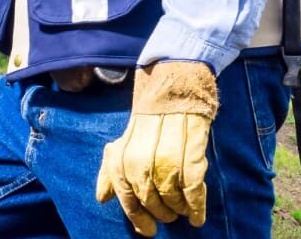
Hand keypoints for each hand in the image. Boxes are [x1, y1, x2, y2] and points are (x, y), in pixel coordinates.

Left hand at [95, 61, 218, 235]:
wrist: (175, 78)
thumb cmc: (149, 113)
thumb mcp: (125, 139)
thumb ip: (111, 168)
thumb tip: (103, 197)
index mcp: (123, 153)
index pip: (126, 194)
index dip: (138, 216)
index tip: (148, 230)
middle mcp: (141, 152)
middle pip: (149, 195)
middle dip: (160, 212)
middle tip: (169, 218)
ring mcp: (167, 148)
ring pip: (171, 191)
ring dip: (179, 208)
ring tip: (184, 213)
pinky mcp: (192, 143)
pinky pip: (193, 182)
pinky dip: (196, 202)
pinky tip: (198, 213)